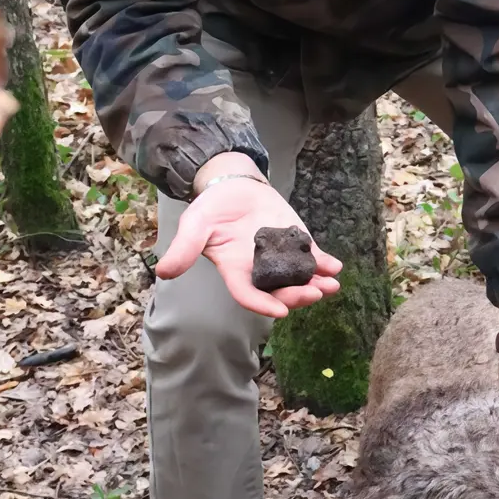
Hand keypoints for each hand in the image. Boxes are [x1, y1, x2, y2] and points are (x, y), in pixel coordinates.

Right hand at [156, 161, 341, 315]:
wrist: (233, 186)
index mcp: (236, 270)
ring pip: (299, 278)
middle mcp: (260, 269)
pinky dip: (324, 263)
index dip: (262, 305)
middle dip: (297, 296)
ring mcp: (280, 257)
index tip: (279, 312)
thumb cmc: (211, 208)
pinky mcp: (295, 241)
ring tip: (331, 286)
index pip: (249, 294)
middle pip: (279, 292)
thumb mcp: (194, 225)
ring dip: (316, 284)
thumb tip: (163, 272)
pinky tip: (336, 266)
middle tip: (315, 294)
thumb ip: (184, 249)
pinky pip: (312, 257)